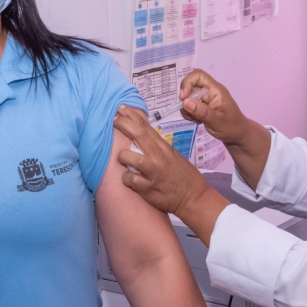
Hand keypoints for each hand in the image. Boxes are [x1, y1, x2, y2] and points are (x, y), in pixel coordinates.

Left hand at [114, 105, 228, 242]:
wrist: (194, 197)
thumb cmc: (183, 176)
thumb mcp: (172, 156)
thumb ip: (157, 147)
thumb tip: (141, 136)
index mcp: (164, 148)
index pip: (146, 127)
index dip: (132, 116)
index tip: (122, 108)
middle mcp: (159, 158)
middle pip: (139, 135)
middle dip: (123, 124)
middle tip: (113, 120)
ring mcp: (153, 173)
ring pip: (131, 158)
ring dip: (122, 156)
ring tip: (122, 159)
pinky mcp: (149, 189)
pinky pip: (130, 180)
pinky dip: (126, 178)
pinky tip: (129, 179)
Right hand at [178, 70, 251, 147]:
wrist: (237, 135)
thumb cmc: (231, 127)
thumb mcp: (216, 121)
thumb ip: (201, 111)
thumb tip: (185, 102)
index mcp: (215, 90)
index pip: (198, 75)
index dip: (188, 82)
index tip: (184, 98)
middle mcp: (209, 91)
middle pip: (190, 86)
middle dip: (186, 99)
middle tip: (190, 113)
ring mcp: (205, 99)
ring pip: (188, 97)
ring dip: (187, 109)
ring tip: (197, 119)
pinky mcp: (202, 106)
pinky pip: (189, 105)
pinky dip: (189, 113)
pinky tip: (198, 121)